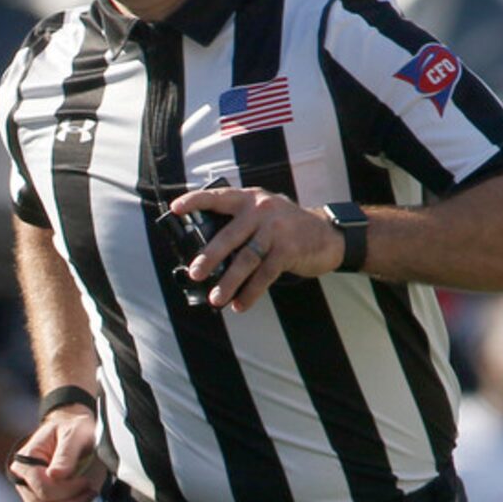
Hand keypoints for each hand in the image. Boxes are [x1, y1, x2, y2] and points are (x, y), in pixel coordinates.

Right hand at [8, 408, 102, 501]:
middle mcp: (22, 480)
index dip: (67, 490)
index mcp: (25, 461)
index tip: (85, 480)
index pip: (41, 487)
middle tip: (90, 490)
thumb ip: (66, 453)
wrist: (72, 431)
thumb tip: (56, 475)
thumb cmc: (72, 429)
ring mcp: (29, 494)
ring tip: (88, 498)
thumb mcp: (73, 433)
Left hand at [170, 185, 347, 311]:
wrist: (327, 235)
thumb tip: (204, 257)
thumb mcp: (263, 216)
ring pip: (246, 259)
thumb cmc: (285, 228)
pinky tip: (240, 304)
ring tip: (216, 300)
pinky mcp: (289, 249)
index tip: (175, 208)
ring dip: (229, 282)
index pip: (218, 197)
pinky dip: (251, 292)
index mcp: (249, 199)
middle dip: (210, 256)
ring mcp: (277, 229)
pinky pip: (264, 275)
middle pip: (230, 235)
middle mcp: (262, 210)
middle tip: (194, 273)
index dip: (196, 201)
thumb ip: (238, 225)